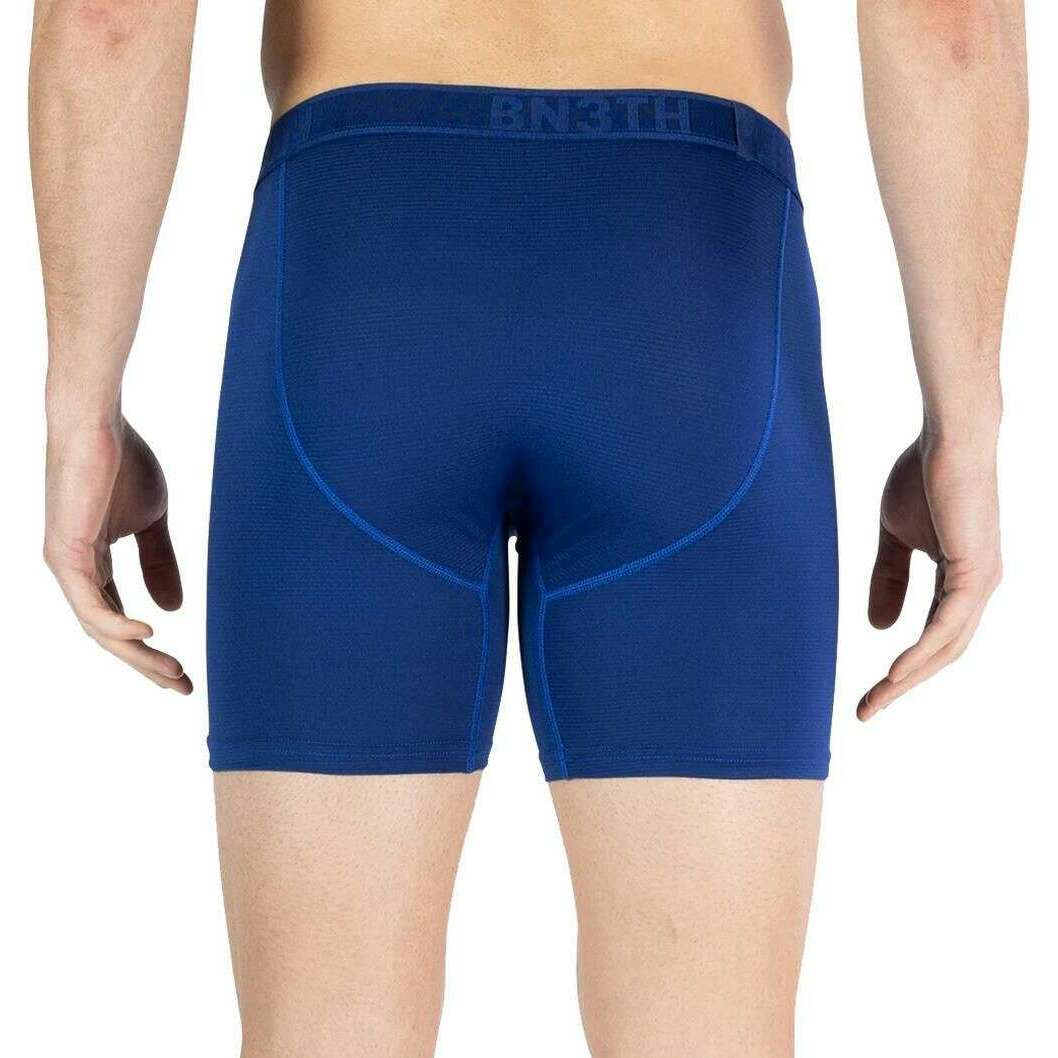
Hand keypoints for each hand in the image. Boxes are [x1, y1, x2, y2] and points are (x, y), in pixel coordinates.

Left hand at [44, 416, 191, 693]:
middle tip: (183, 686)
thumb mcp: (153, 521)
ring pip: (101, 628)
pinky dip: (118, 623)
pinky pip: (91, 604)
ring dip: (139, 654)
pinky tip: (149, 632)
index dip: (151, 649)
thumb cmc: (122, 462)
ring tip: (173, 671)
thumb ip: (160, 562)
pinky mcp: (66, 554)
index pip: (121, 620)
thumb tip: (174, 610)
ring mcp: (66, 566)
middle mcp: (74, 573)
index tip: (184, 671)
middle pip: (112, 634)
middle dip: (148, 664)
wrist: (97, 423)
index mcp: (93, 565)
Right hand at [859, 430, 1000, 718]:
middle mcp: (977, 588)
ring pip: (945, 647)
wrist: (948, 438)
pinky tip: (897, 671)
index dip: (900, 667)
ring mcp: (980, 581)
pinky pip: (947, 624)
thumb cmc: (923, 476)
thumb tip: (880, 628)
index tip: (867, 691)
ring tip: (875, 701)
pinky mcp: (974, 571)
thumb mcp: (896, 537)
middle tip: (865, 710)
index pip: (930, 637)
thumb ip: (888, 578)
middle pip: (940, 653)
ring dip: (908, 678)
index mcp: (960, 580)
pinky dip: (922, 651)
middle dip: (901, 685)